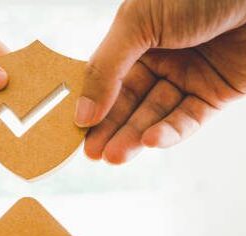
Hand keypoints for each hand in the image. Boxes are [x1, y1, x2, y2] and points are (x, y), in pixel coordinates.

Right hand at [76, 0, 245, 163]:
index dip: (92, 106)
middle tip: (92, 154)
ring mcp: (188, 77)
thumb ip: (106, 68)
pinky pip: (187, 119)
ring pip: (154, 115)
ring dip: (133, 137)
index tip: (76, 131)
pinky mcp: (214, 94)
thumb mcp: (138, 22)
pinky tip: (150, 141)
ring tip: (114, 157)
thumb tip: (82, 113)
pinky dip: (169, 132)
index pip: (107, 80)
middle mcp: (161, 58)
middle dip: (110, 129)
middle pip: (129, 103)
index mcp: (137, 38)